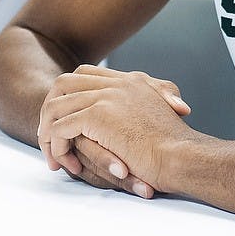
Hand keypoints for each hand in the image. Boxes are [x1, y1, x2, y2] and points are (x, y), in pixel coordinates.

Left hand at [37, 65, 191, 195]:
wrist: (185, 156)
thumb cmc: (180, 147)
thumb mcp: (168, 113)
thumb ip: (161, 100)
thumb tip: (169, 103)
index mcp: (132, 81)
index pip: (86, 73)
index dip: (71, 94)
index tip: (67, 119)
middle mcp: (117, 83)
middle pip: (63, 83)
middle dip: (50, 108)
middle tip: (50, 134)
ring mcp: (106, 97)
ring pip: (56, 106)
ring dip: (49, 130)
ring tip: (52, 154)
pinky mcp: (98, 115)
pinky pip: (60, 127)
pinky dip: (57, 145)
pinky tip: (64, 162)